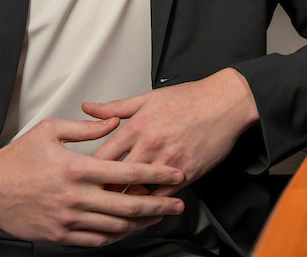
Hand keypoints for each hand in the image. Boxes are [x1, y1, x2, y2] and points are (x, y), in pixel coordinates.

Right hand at [0, 117, 184, 246]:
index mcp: (76, 168)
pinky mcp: (61, 235)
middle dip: (158, 204)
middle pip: (128, 205)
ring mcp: (69, 220)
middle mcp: (76, 197)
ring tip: (156, 216)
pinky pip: (96, 240)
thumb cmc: (17, 159)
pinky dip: (115, 237)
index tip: (172, 174)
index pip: (126, 172)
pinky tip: (125, 230)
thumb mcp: (50, 130)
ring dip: (140, 223)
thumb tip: (113, 121)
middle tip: (177, 202)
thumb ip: (86, 127)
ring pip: (115, 227)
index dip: (154, 174)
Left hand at [84, 68, 259, 194]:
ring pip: (139, 193)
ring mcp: (168, 162)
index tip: (83, 177)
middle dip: (103, 191)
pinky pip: (164, 196)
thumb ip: (114, 107)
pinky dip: (153, 204)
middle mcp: (150, 145)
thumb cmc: (188, 99)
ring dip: (126, 202)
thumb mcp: (147, 97)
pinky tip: (146, 209)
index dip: (89, 171)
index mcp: (137, 126)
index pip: (102, 156)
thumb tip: (88, 108)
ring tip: (116, 209)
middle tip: (94, 199)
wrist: (223, 102)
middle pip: (116, 179)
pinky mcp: (187, 173)